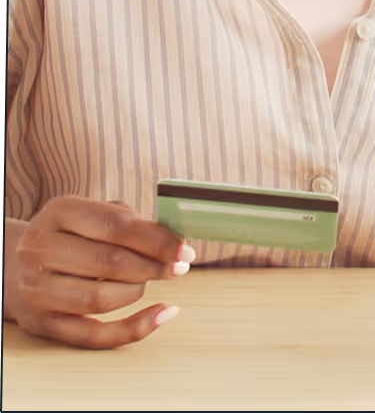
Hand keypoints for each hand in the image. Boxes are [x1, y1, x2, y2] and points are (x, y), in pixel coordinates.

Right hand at [4, 199, 193, 347]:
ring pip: (101, 299)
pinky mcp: (42, 324)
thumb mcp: (91, 213)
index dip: (157, 238)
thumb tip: (175, 238)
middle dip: (154, 265)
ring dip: (139, 290)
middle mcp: (41, 250)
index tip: (185, 247)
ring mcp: (38, 291)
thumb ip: (130, 220)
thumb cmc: (69, 235)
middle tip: (180, 266)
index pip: (117, 225)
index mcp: (59, 212)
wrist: (13, 265)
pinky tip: (161, 314)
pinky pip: (93, 335)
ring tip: (152, 280)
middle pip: (110, 262)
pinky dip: (133, 329)